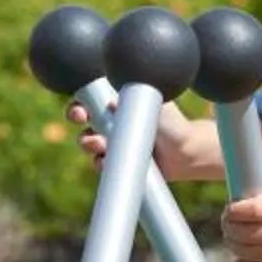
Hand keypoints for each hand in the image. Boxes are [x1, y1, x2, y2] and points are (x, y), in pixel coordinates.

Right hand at [68, 99, 212, 177]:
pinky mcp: (115, 163)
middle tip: (81, 117)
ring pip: (87, 142)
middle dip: (76, 116)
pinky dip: (99, 163)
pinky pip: (99, 164)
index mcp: (115, 102)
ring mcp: (111, 143)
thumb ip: (138, 96)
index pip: (89, 97)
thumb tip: (112, 101)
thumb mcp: (157, 102)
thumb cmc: (171, 123)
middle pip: (81, 118)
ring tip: (100, 143)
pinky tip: (105, 161)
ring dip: (87, 142)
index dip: (79, 100)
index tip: (80, 104)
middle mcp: (109, 122)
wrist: (185, 151)